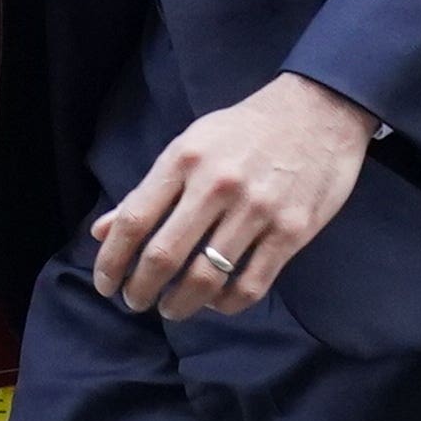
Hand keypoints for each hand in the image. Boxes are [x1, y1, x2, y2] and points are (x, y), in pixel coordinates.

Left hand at [89, 72, 377, 319]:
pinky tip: (215, 302)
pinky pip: (250, 285)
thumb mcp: (190, 144)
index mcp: (184, 159)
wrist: (318, 110)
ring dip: (180, 304)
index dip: (111, 260)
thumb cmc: (245, 129)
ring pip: (205, 278)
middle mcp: (216, 184)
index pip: (134, 220)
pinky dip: (226, 305)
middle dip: (140, 290)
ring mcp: (256, 209)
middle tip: (134, 302)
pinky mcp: (291, 231)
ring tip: (171, 309)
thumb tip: (101, 231)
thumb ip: (148, 190)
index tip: (105, 284)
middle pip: (164, 255)